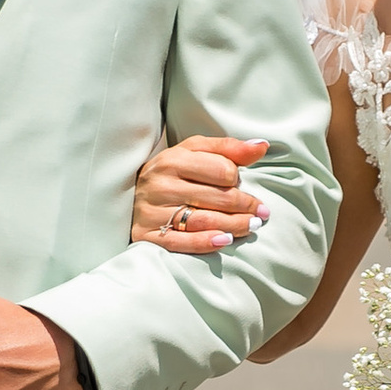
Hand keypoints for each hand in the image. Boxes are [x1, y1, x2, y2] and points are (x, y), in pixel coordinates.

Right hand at [132, 132, 268, 254]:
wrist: (128, 193)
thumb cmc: (171, 172)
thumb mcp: (194, 152)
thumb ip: (228, 148)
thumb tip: (262, 146)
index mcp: (173, 159)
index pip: (221, 170)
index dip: (237, 178)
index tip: (241, 184)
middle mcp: (161, 184)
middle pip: (218, 198)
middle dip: (245, 206)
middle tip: (262, 213)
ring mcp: (153, 211)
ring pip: (204, 221)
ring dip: (234, 225)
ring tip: (251, 226)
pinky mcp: (147, 235)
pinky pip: (181, 242)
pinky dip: (206, 242)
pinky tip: (225, 240)